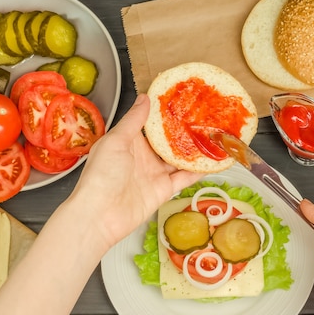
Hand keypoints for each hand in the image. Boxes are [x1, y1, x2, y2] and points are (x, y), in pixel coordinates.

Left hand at [66, 94, 201, 249]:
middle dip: (184, 130)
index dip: (164, 112)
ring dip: (194, 150)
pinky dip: (198, 171)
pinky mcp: (163, 190)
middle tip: (204, 116)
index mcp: (128, 141)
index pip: (150, 123)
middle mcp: (143, 156)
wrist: (100, 216)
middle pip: (168, 141)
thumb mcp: (115, 141)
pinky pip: (184, 178)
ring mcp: (154, 173)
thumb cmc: (100, 177)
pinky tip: (211, 162)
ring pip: (179, 159)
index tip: (182, 99)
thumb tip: (145, 98)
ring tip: (212, 135)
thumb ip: (133, 121)